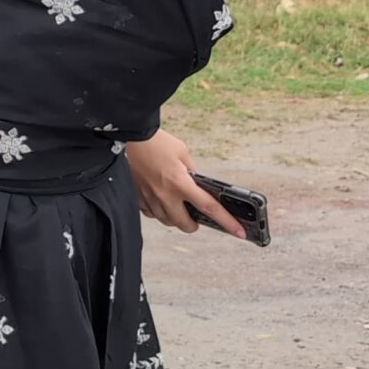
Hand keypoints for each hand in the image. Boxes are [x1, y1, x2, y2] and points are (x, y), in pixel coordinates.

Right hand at [126, 129, 243, 237]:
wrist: (128, 137)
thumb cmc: (155, 142)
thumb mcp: (182, 152)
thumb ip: (191, 171)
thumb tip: (195, 183)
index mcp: (180, 183)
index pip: (209, 208)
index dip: (227, 222)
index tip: (239, 232)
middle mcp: (165, 194)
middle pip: (185, 224)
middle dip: (194, 225)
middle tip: (197, 218)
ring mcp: (149, 198)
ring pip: (167, 221)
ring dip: (176, 218)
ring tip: (177, 208)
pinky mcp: (137, 197)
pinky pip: (151, 214)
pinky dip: (158, 211)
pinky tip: (160, 202)